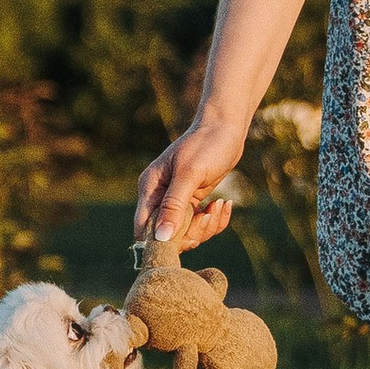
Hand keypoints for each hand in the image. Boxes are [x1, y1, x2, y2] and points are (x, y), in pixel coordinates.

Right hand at [133, 109, 245, 249]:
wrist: (226, 128)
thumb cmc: (206, 145)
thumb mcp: (190, 175)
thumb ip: (174, 206)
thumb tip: (160, 237)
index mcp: (150, 188)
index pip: (143, 227)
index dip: (161, 240)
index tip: (186, 237)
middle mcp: (160, 197)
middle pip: (167, 235)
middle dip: (191, 232)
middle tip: (208, 215)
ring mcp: (177, 201)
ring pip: (186, 233)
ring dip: (206, 226)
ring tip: (220, 204)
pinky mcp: (193, 202)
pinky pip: (200, 224)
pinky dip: (214, 220)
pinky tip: (223, 203)